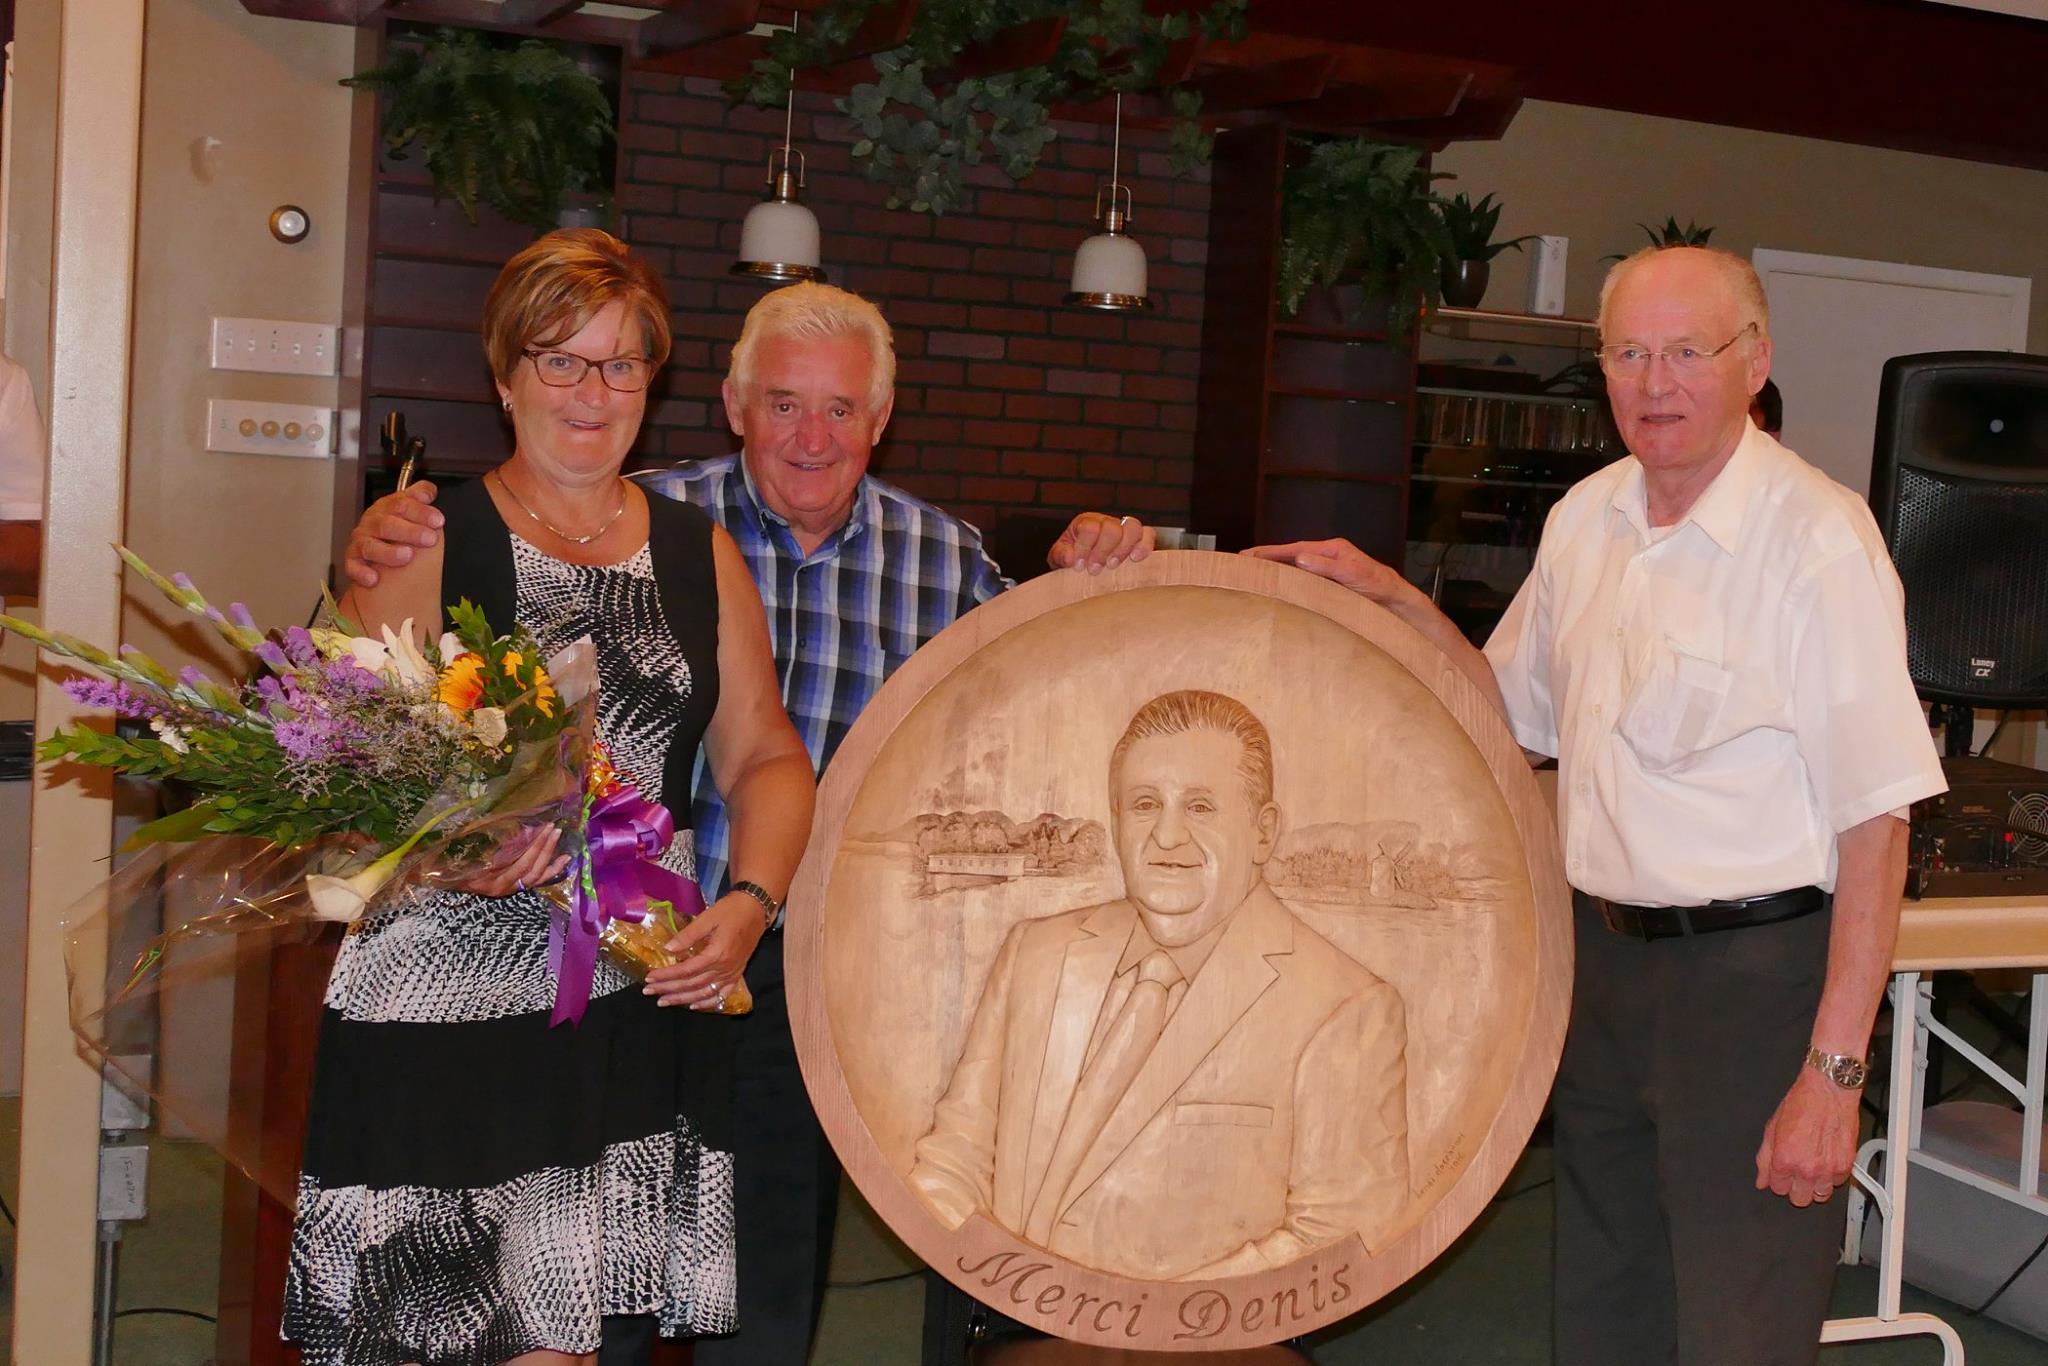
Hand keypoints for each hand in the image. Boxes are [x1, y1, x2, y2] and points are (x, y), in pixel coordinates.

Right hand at [344, 481, 445, 588]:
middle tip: (430, 539)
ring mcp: (361, 541)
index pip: (401, 503)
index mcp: (387, 507)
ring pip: (370, 546)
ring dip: (388, 552)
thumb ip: (419, 496)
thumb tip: (429, 491)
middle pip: (387, 524)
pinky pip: (353, 566)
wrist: (377, 551)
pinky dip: (362, 572)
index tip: (438, 521)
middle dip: (410, 531)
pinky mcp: (353, 561)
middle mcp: (372, 523)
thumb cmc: (397, 528)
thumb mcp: (410, 509)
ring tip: (407, 556)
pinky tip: (374, 579)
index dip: (420, 511)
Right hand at [453, 826, 567, 897]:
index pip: (518, 865)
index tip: (542, 828)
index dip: (533, 848)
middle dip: (544, 848)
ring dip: (550, 857)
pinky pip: (537, 881)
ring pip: (536, 876)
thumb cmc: (449, 866)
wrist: (442, 882)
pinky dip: (552, 870)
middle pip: (530, 869)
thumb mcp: (461, 857)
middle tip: (554, 828)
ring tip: (559, 837)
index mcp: (490, 881)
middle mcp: (503, 888)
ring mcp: (510, 889)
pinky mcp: (515, 888)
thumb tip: (500, 825)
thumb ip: (479, 846)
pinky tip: (565, 858)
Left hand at [644, 892, 766, 1010]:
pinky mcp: (737, 974)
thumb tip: (668, 949)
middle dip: (669, 989)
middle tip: (649, 992)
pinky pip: (722, 994)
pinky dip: (708, 1003)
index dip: (666, 975)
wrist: (756, 909)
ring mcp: (732, 973)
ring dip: (683, 999)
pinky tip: (694, 1005)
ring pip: (704, 993)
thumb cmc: (731, 911)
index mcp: (717, 954)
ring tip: (664, 1001)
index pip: (686, 970)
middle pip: (693, 984)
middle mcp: (725, 968)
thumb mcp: (707, 918)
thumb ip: (688, 935)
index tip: (649, 977)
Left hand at [1048, 512, 1153, 573]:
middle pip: (1112, 527)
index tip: (1079, 565)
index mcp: (1085, 522)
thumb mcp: (1059, 557)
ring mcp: (1123, 528)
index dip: (1085, 547)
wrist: (1084, 563)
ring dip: (1123, 549)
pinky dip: (1144, 546)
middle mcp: (1106, 521)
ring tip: (1113, 566)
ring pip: (1132, 527)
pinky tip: (1135, 559)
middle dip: (1103, 551)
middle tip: (1095, 569)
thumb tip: (1071, 558)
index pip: (1090, 527)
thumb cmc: (1072, 558)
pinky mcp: (1138, 539)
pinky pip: (1148, 534)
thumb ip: (1060, 556)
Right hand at [1243, 539, 1415, 606]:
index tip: (1250, 555)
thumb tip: (1300, 558)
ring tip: (1254, 572)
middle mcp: (1327, 556)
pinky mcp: (1329, 582)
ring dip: (1275, 569)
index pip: (1295, 548)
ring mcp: (1328, 569)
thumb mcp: (1352, 574)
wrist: (1395, 599)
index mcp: (1331, 549)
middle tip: (1242, 561)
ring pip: (1295, 566)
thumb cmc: (1378, 585)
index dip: (1271, 552)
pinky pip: (1303, 578)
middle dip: (1267, 558)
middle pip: (1291, 555)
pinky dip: (1288, 579)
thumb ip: (1326, 567)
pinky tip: (1278, 586)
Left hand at [1755, 1067, 1861, 1206]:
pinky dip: (1832, 1176)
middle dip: (1796, 1188)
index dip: (1779, 1180)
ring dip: (1815, 1185)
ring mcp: (1828, 1170)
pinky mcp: (1846, 1166)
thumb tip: (1762, 1180)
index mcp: (1785, 1160)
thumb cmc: (1801, 1104)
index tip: (1782, 1173)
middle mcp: (1807, 1169)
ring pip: (1820, 1196)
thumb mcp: (1772, 1128)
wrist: (1828, 1092)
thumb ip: (1764, 1158)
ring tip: (1813, 1168)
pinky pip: (1837, 1183)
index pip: (1778, 1189)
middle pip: (1800, 1199)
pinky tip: (1826, 1160)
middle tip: (1797, 1173)